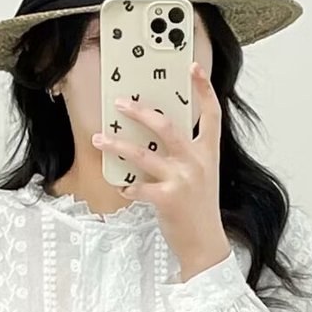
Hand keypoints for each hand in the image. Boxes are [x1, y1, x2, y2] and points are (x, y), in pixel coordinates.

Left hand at [93, 61, 231, 281]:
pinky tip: (123, 188)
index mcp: (208, 153)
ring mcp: (182, 179)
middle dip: (139, 112)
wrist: (205, 245)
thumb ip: (186, 155)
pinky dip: (127, 187)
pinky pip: (139, 187)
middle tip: (120, 103)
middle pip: (166, 126)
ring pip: (142, 154)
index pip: (212, 113)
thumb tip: (156, 138)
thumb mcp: (202, 176)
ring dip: (116, 145)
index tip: (193, 67)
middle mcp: (196, 162)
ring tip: (99, 139)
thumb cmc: (199, 209)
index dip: (204, 88)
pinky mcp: (167, 199)